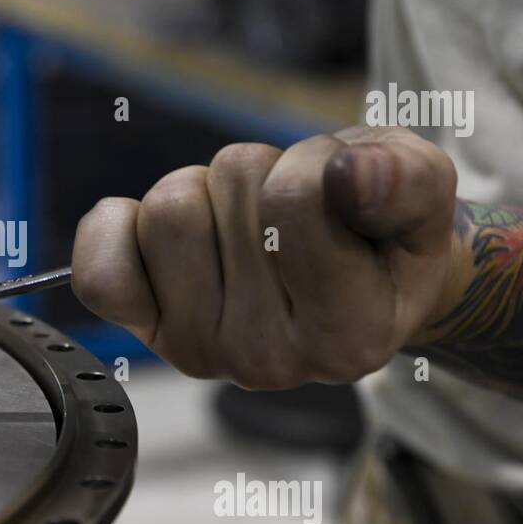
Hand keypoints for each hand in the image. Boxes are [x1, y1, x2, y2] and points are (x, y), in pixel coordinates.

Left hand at [71, 126, 463, 387]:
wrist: (353, 284)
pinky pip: (99, 268)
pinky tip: (170, 239)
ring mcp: (200, 352)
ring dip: (204, 192)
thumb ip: (404, 179)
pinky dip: (121, 227)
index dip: (314, 162)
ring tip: (245, 225)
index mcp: (349, 335)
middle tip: (288, 212)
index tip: (339, 189)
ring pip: (167, 210)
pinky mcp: (146, 335)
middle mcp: (269, 361)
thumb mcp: (423, 190)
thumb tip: (351, 175)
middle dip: (258, 176)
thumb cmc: (381, 231)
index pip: (292, 199)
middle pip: (222, 192)